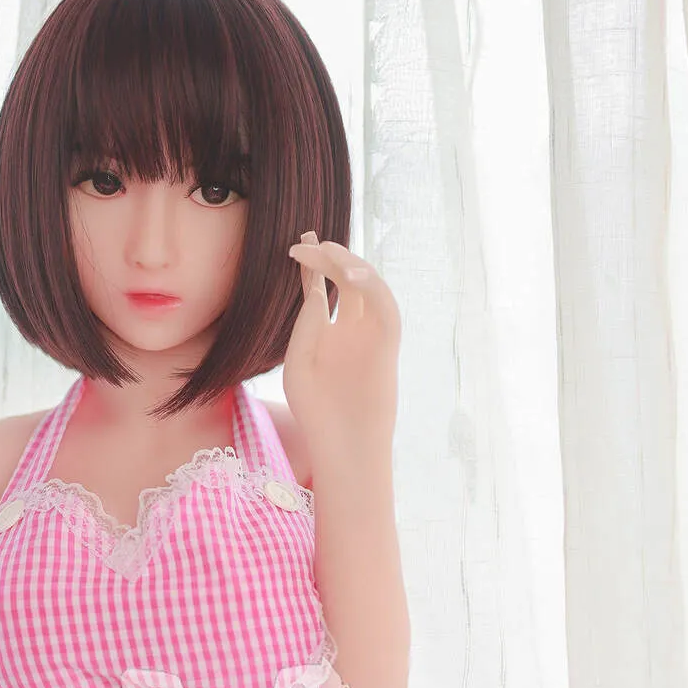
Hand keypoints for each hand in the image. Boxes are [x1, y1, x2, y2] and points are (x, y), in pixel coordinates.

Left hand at [283, 231, 400, 439]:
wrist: (344, 446)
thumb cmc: (317, 413)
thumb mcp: (300, 362)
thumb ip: (308, 323)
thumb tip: (316, 287)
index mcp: (325, 334)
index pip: (320, 289)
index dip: (311, 264)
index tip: (299, 240)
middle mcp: (350, 329)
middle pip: (345, 279)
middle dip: (328, 257)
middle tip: (306, 243)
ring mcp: (370, 334)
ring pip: (367, 285)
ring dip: (348, 264)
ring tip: (325, 251)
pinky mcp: (388, 343)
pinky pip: (386, 305)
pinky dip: (372, 285)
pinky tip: (349, 275)